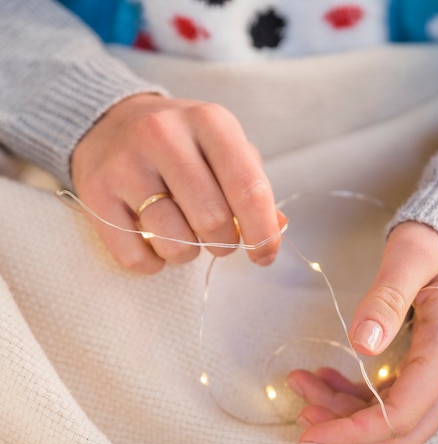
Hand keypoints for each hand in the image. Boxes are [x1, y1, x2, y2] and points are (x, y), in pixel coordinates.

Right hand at [71, 94, 283, 272]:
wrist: (108, 122)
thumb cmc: (182, 146)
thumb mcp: (224, 149)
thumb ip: (253, 186)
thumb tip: (278, 228)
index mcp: (209, 121)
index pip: (248, 189)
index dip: (264, 233)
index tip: (265, 256)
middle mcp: (164, 135)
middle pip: (213, 221)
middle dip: (224, 244)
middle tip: (218, 239)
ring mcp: (124, 163)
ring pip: (175, 243)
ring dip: (187, 254)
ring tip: (183, 234)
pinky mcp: (94, 193)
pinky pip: (135, 257)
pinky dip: (153, 263)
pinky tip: (153, 242)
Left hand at [287, 221, 437, 443]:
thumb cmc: (437, 242)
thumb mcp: (411, 256)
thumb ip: (387, 297)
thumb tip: (362, 344)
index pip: (402, 416)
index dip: (355, 433)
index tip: (310, 433)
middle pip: (401, 434)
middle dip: (347, 432)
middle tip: (301, 413)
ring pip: (392, 421)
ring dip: (344, 413)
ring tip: (303, 384)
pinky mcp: (429, 372)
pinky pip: (391, 401)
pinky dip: (355, 399)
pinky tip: (325, 379)